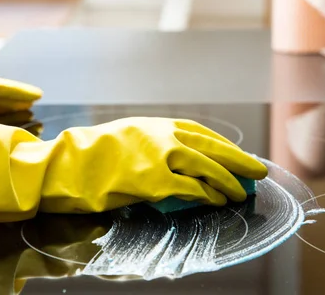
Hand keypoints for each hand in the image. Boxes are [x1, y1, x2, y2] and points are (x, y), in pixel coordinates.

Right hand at [40, 117, 267, 212]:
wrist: (66, 164)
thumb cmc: (92, 153)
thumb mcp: (126, 135)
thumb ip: (152, 141)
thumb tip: (179, 157)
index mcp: (155, 124)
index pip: (199, 132)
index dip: (223, 144)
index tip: (237, 153)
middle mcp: (162, 136)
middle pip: (211, 147)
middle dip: (238, 159)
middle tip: (257, 169)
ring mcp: (159, 158)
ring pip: (206, 167)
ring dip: (227, 180)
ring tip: (241, 191)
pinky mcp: (153, 182)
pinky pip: (190, 189)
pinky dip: (207, 195)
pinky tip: (217, 200)